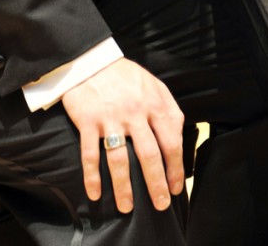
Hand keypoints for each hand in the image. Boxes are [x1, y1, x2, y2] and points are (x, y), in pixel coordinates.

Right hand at [61, 58, 184, 213]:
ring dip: (124, 187)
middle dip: (156, 183)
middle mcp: (134, 112)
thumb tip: (179, 134)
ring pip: (119, 159)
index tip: (176, 186)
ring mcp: (110, 117)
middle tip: (160, 204)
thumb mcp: (153, 84)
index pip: (171, 141)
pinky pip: (90, 153)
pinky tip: (95, 193)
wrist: (92, 59)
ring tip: (127, 207)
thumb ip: (168, 107)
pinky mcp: (88, 120)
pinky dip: (92, 176)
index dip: (175, 167)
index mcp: (153, 103)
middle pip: (149, 154)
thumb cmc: (125, 76)